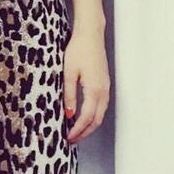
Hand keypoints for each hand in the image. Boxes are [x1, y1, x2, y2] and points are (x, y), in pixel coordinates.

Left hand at [63, 25, 110, 143]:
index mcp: (94, 89)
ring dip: (89, 125)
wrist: (91, 35)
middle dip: (84, 132)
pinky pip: (101, 105)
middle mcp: (103, 91)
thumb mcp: (68, 73)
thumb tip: (69, 114)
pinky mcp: (104, 83)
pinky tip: (84, 116)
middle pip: (96, 119)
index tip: (69, 137)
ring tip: (77, 131)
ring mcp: (105, 87)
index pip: (87, 117)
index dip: (78, 130)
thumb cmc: (78, 50)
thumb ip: (69, 95)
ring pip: (100, 113)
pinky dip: (94, 115)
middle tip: (72, 139)